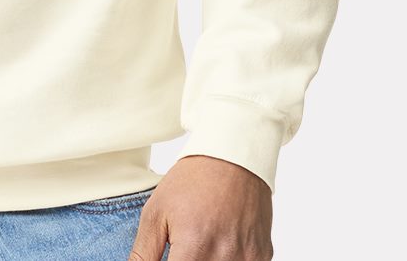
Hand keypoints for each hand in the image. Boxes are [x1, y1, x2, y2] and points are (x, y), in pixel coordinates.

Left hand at [128, 155, 273, 258]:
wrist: (233, 156)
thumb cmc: (192, 182)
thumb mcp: (156, 212)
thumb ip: (144, 253)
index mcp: (194, 247)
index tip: (169, 255)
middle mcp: (224, 257)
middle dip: (187, 259)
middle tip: (185, 245)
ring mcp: (247, 259)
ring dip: (207, 260)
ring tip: (203, 239)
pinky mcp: (263, 257)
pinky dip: (229, 259)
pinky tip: (222, 242)